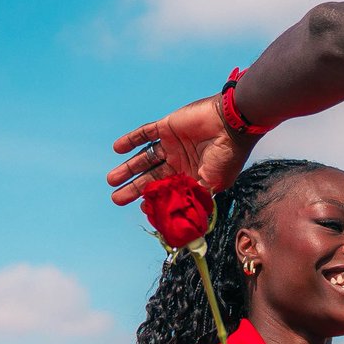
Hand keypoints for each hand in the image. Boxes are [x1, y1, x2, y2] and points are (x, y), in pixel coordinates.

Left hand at [107, 94, 256, 206]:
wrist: (231, 124)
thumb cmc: (226, 156)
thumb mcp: (212, 183)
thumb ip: (195, 198)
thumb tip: (184, 219)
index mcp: (192, 177)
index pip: (167, 191)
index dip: (153, 200)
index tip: (142, 207)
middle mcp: (181, 162)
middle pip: (152, 177)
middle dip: (134, 188)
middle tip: (116, 198)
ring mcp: (173, 145)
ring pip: (145, 158)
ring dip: (128, 168)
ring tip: (111, 179)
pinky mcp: (168, 127)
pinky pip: (146, 133)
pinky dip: (131, 140)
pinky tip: (117, 148)